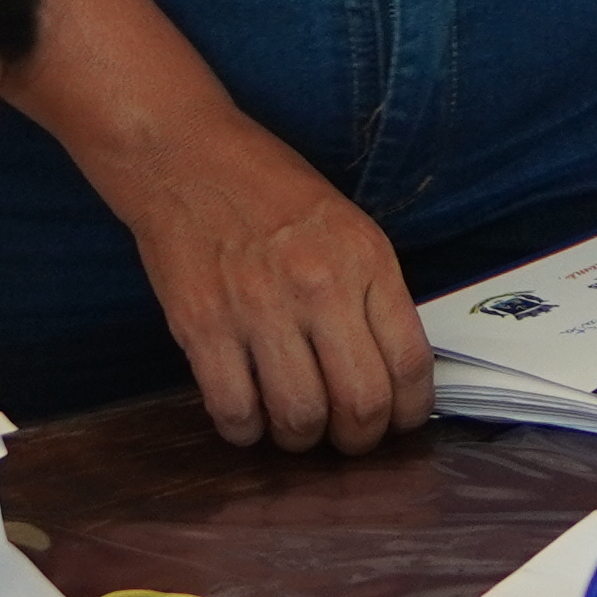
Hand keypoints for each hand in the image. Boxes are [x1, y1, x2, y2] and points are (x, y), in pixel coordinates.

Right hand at [109, 108, 431, 450]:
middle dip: (359, 440)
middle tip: (347, 439)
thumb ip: (371, 293)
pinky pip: (234, 411)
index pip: (411, 361)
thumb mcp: (346, 227)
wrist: (185, 156)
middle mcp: (318, 285)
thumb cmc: (267, 191)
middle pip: (361, 403)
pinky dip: (245, 431)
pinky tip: (248, 416)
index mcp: (364, 258)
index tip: (399, 422)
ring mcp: (258, 308)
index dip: (410, 411)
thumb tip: (392, 371)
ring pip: (300, 418)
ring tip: (295, 427)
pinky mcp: (202, 325)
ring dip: (301, 440)